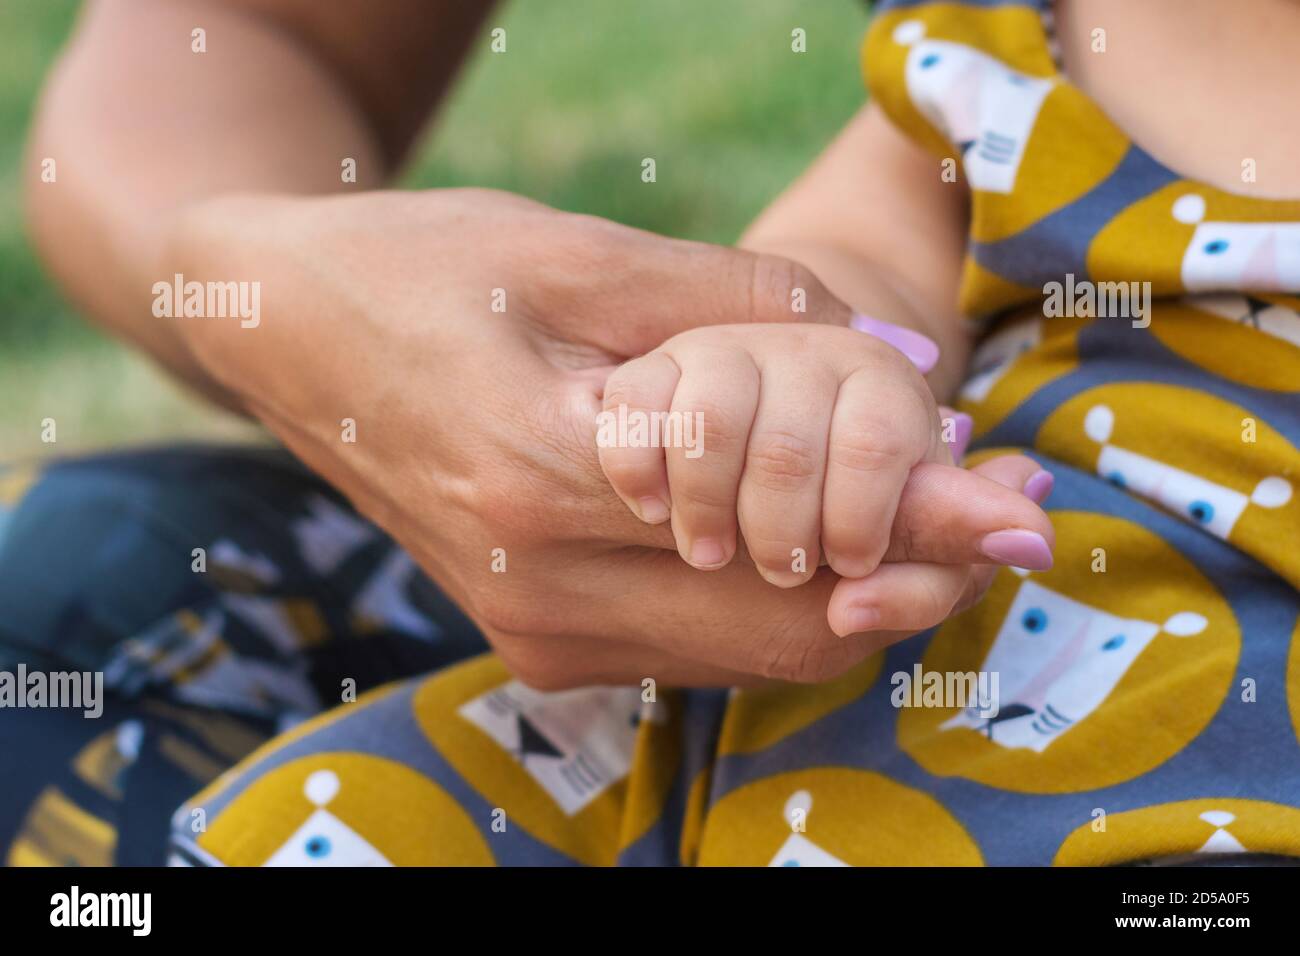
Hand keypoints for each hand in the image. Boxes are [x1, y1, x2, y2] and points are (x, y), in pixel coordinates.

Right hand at [165, 187, 1051, 686]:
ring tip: (949, 522)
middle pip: (782, 622)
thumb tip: (897, 367)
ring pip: (746, 653)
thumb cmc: (422, 268)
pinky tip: (838, 546)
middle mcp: (536, 586)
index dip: (916, 520)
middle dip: (916, 574)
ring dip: (860, 598)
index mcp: (541, 475)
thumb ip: (741, 307)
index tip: (1018, 505)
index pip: (777, 529)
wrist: (286, 334)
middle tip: (1012, 515)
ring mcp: (531, 629)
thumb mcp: (575, 252)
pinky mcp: (532, 639)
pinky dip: (781, 608)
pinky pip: (693, 648)